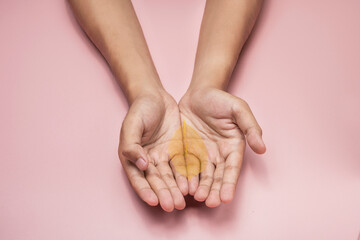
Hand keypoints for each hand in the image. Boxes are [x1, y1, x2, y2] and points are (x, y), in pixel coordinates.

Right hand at [118, 90, 187, 211]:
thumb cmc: (140, 109)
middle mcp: (148, 160)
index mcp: (133, 157)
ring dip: (176, 190)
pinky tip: (192, 186)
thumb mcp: (132, 125)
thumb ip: (132, 145)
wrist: (156, 96)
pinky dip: (186, 176)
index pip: (138, 178)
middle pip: (157, 181)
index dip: (146, 190)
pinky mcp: (177, 151)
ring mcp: (163, 156)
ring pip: (170, 177)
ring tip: (182, 201)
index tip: (154, 201)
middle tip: (172, 206)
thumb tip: (141, 164)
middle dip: (164, 194)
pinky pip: (182, 165)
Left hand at [179, 87, 265, 206]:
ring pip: (201, 175)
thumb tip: (262, 148)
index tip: (226, 198)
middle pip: (216, 176)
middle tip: (210, 203)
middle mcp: (218, 154)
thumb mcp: (238, 109)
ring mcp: (202, 154)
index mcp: (232, 147)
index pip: (231, 169)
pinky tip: (183, 187)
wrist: (198, 92)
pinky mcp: (187, 151)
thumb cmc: (221, 99)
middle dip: (214, 190)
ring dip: (200, 187)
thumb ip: (250, 127)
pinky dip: (185, 177)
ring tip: (197, 198)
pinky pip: (186, 166)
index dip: (229, 183)